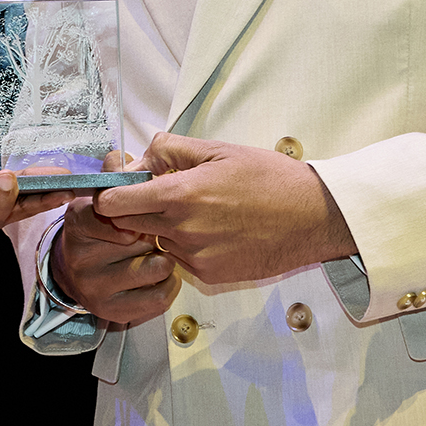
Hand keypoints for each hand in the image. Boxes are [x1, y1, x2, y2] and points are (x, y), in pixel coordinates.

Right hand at [48, 152, 181, 327]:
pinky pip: (161, 294)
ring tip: (153, 254)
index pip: (108, 211)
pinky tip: (156, 276)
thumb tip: (121, 158)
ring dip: (163, 258)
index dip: (133, 211)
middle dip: (153, 233)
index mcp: (78, 222)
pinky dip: (168, 283)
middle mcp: (81, 258)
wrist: (78, 275)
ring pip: (157, 267)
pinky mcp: (115, 311)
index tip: (138, 215)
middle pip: (140, 238)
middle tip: (147, 234)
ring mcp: (96, 287)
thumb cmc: (100, 232)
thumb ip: (113, 174)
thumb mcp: (99, 197)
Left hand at [89, 133, 355, 286]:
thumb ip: (171, 150)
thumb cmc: (271, 178)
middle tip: (162, 194)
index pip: (114, 203)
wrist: (314, 216)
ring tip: (202, 210)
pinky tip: (217, 230)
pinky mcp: (210, 275)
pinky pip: (181, 258)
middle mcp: (182, 230)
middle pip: (129, 225)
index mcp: (180, 194)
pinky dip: (188, 245)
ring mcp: (195, 257)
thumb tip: (140, 157)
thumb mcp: (219, 149)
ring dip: (164, 228)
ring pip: (157, 241)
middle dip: (135, 210)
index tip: (120, 187)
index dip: (111, 194)